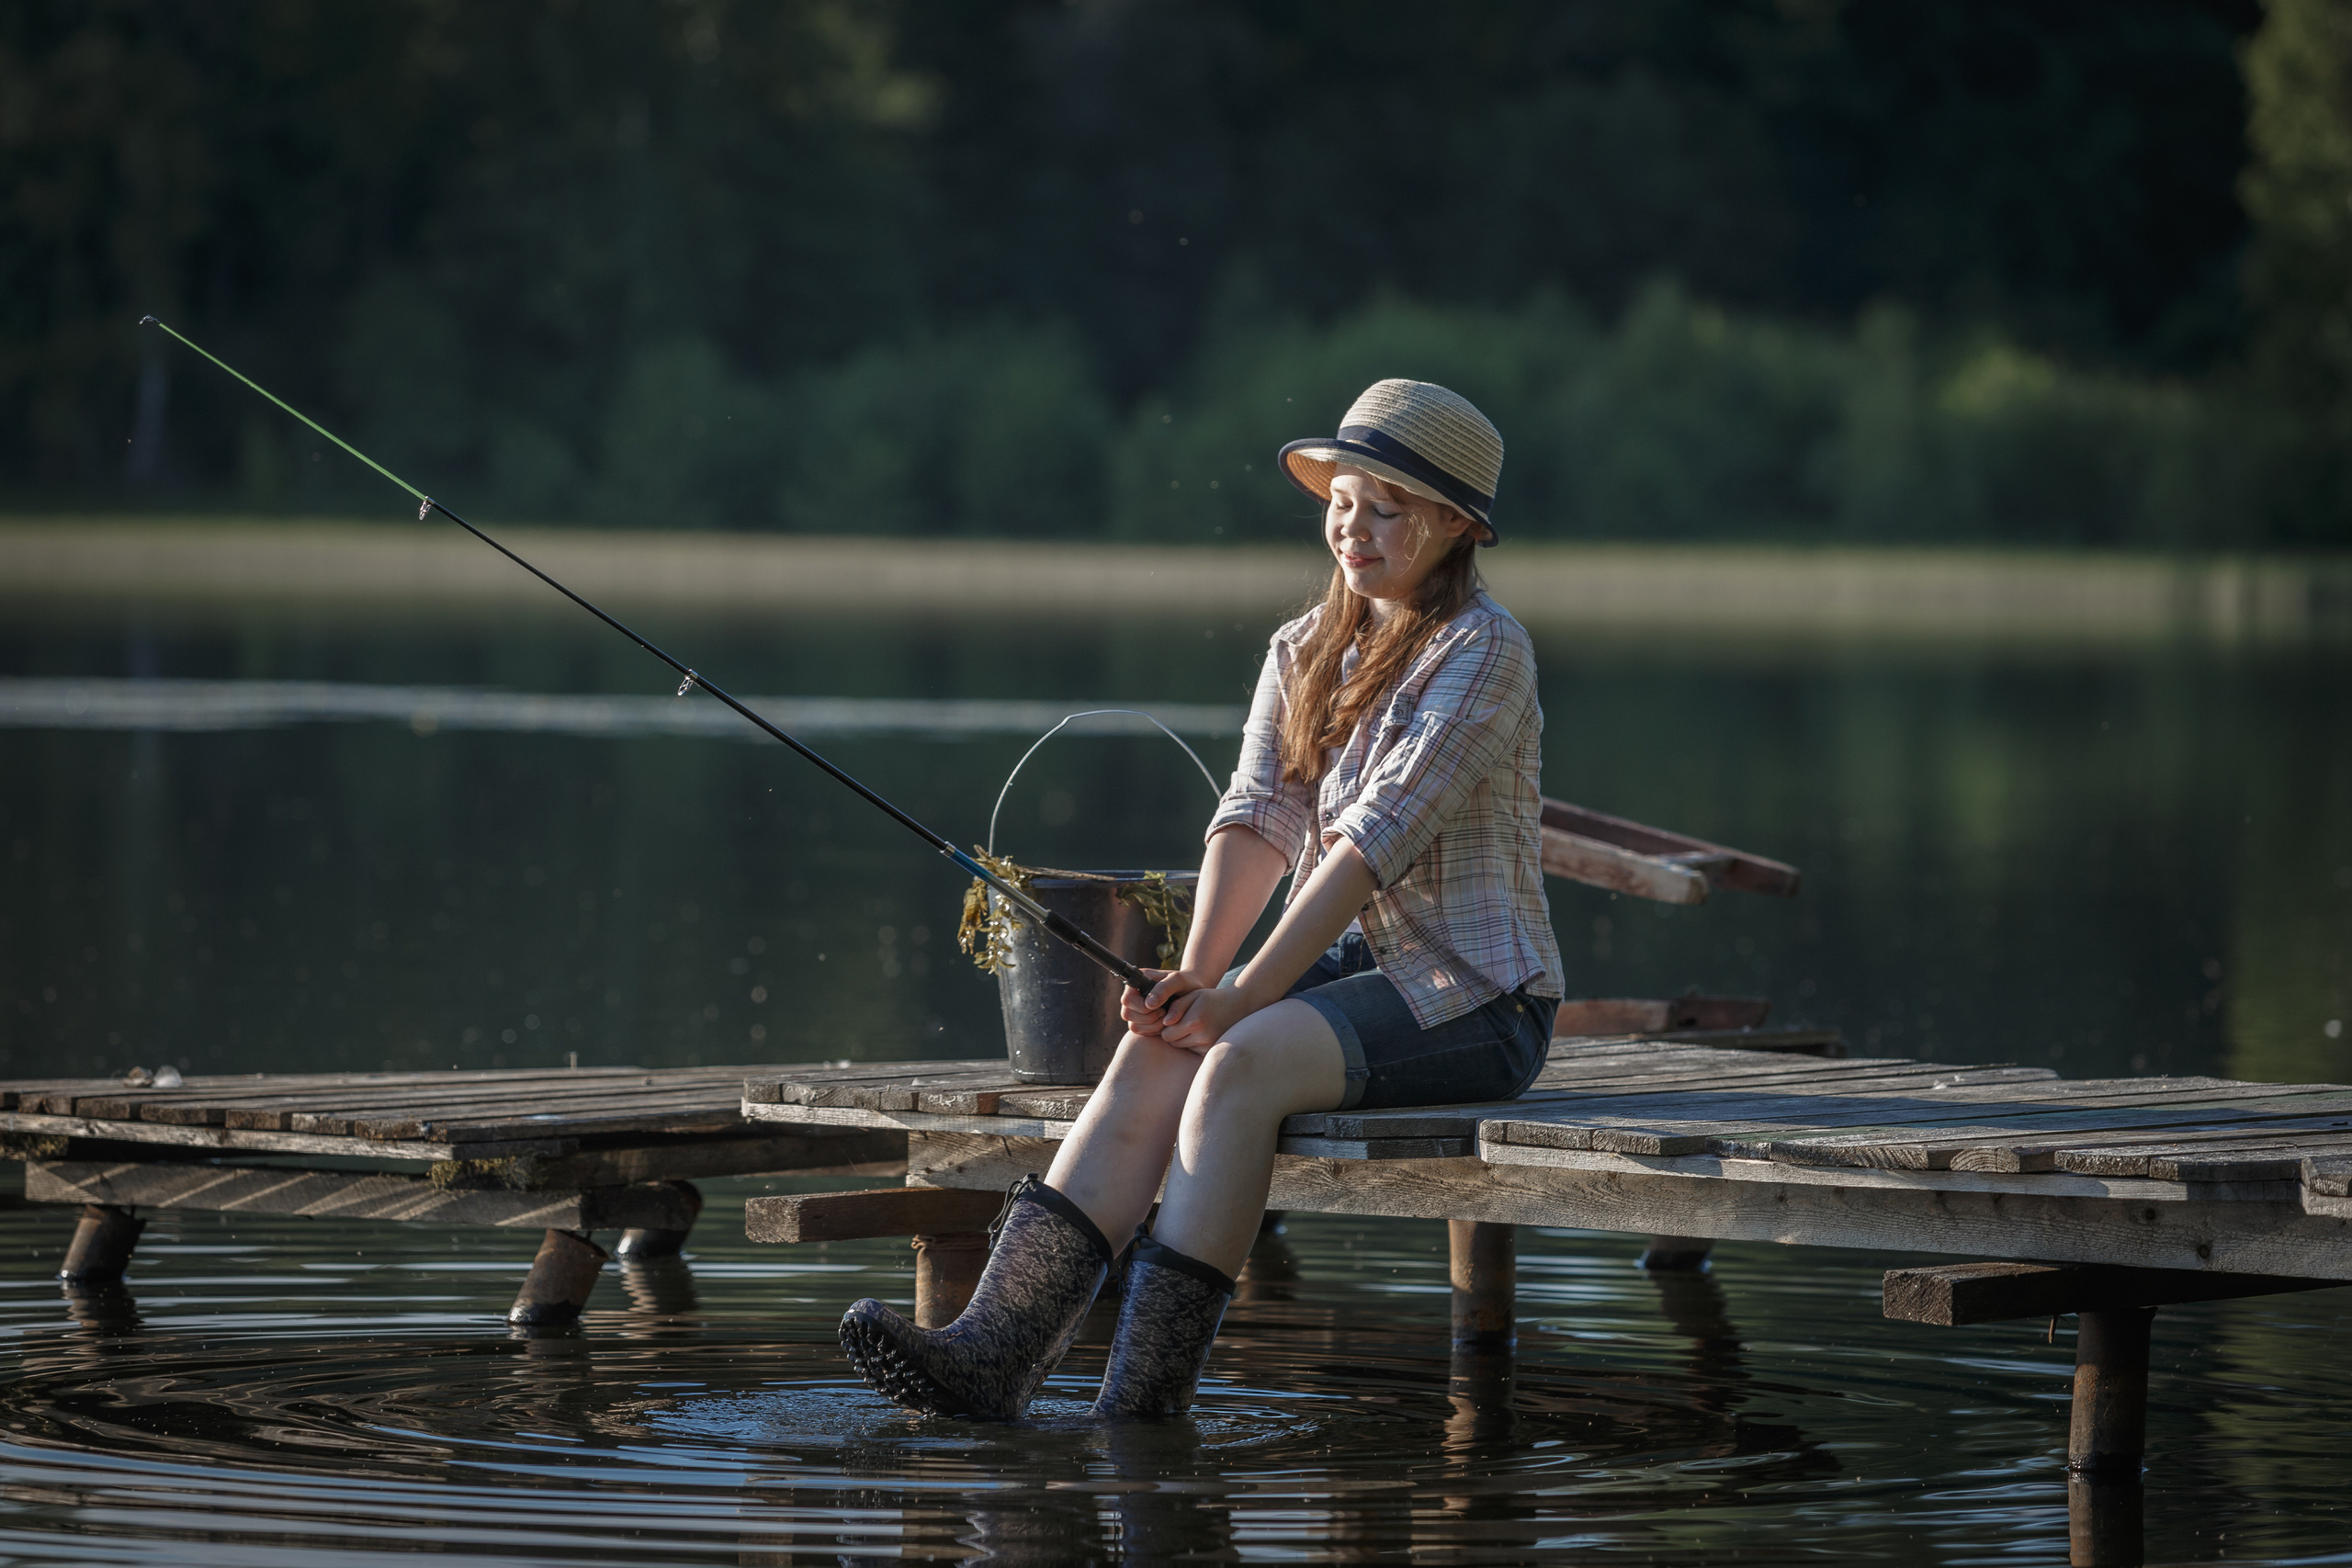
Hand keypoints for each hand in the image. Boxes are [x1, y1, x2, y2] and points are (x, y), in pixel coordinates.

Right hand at [1120, 967, 1213, 1037]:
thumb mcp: (1179, 981)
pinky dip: (1154, 1031)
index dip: (1141, 1008)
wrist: (1195, 993)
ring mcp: (1137, 1010)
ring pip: (1133, 1026)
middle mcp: (1134, 996)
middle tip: (1165, 1013)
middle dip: (1148, 1018)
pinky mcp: (1143, 1022)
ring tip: (1167, 1018)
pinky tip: (1166, 1024)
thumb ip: (1164, 989)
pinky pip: (1141, 1033)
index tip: (1159, 1007)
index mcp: (1138, 982)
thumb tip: (1148, 1004)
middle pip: (1127, 1014)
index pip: (1127, 1000)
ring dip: (1152, 1026)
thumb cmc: (1187, 983)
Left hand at [1156, 978, 1273, 1051]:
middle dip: (1175, 1034)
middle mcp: (1202, 1037)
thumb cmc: (1213, 998)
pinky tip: (1203, 1032)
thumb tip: (1164, 1023)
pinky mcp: (1214, 1051)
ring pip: (1184, 1048)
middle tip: (1184, 1021)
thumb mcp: (1193, 995)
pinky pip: (1195, 1051)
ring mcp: (1209, 1046)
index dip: (1167, 1027)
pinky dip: (1195, 1044)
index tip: (1174, 1018)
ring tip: (1196, 1025)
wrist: (1240, 1005)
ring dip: (1185, 1039)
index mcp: (1195, 1022)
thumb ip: (1176, 1007)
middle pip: (1174, 1043)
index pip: (1167, 1034)